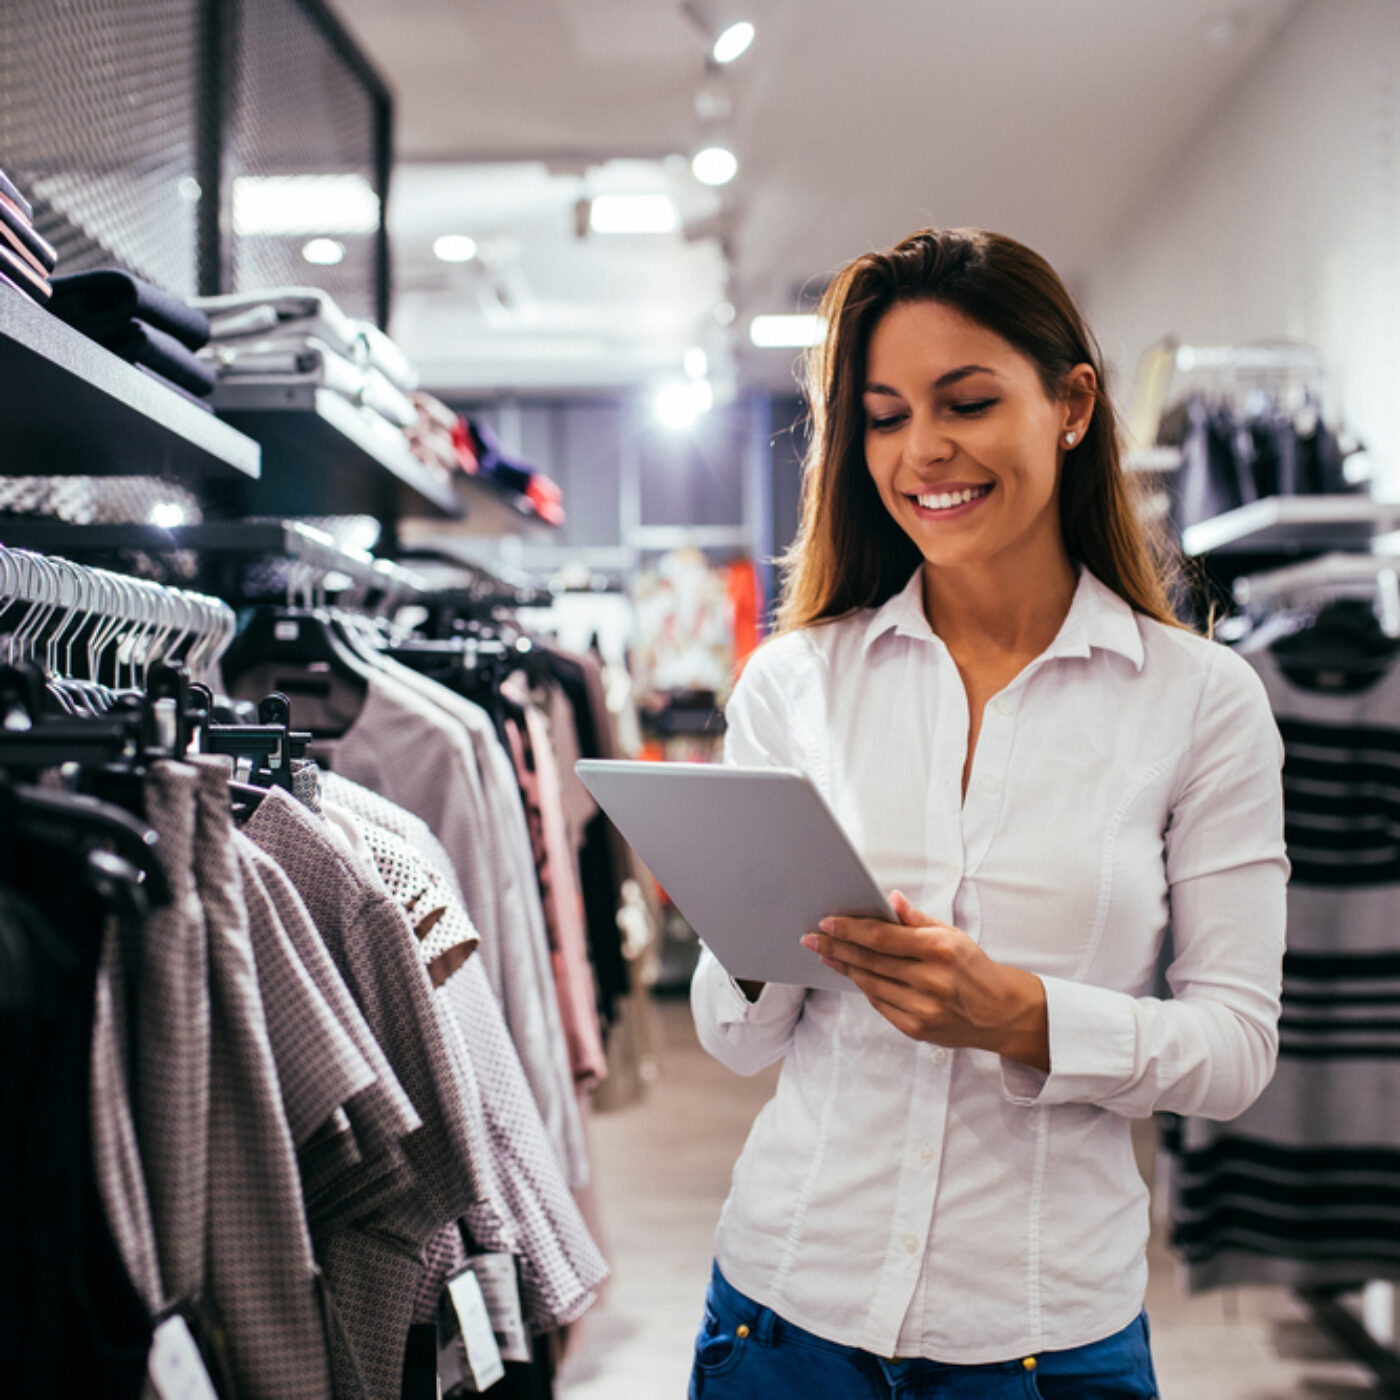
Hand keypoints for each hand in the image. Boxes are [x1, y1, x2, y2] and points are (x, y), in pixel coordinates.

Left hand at [801, 892, 1048, 1069]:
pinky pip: (880, 1004)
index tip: (826, 923)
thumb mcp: (953, 935)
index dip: (849, 930)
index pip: (882, 937)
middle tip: (810, 938)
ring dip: (844, 967)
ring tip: (825, 954)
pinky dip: (864, 987)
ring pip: (870, 983)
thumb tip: (889, 900)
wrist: (1001, 1012)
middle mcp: (930, 980)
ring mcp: (923, 1008)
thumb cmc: (974, 968)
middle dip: (835, 947)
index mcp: (939, 949)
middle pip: (869, 960)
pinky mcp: (917, 1028)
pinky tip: (851, 974)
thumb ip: (917, 920)